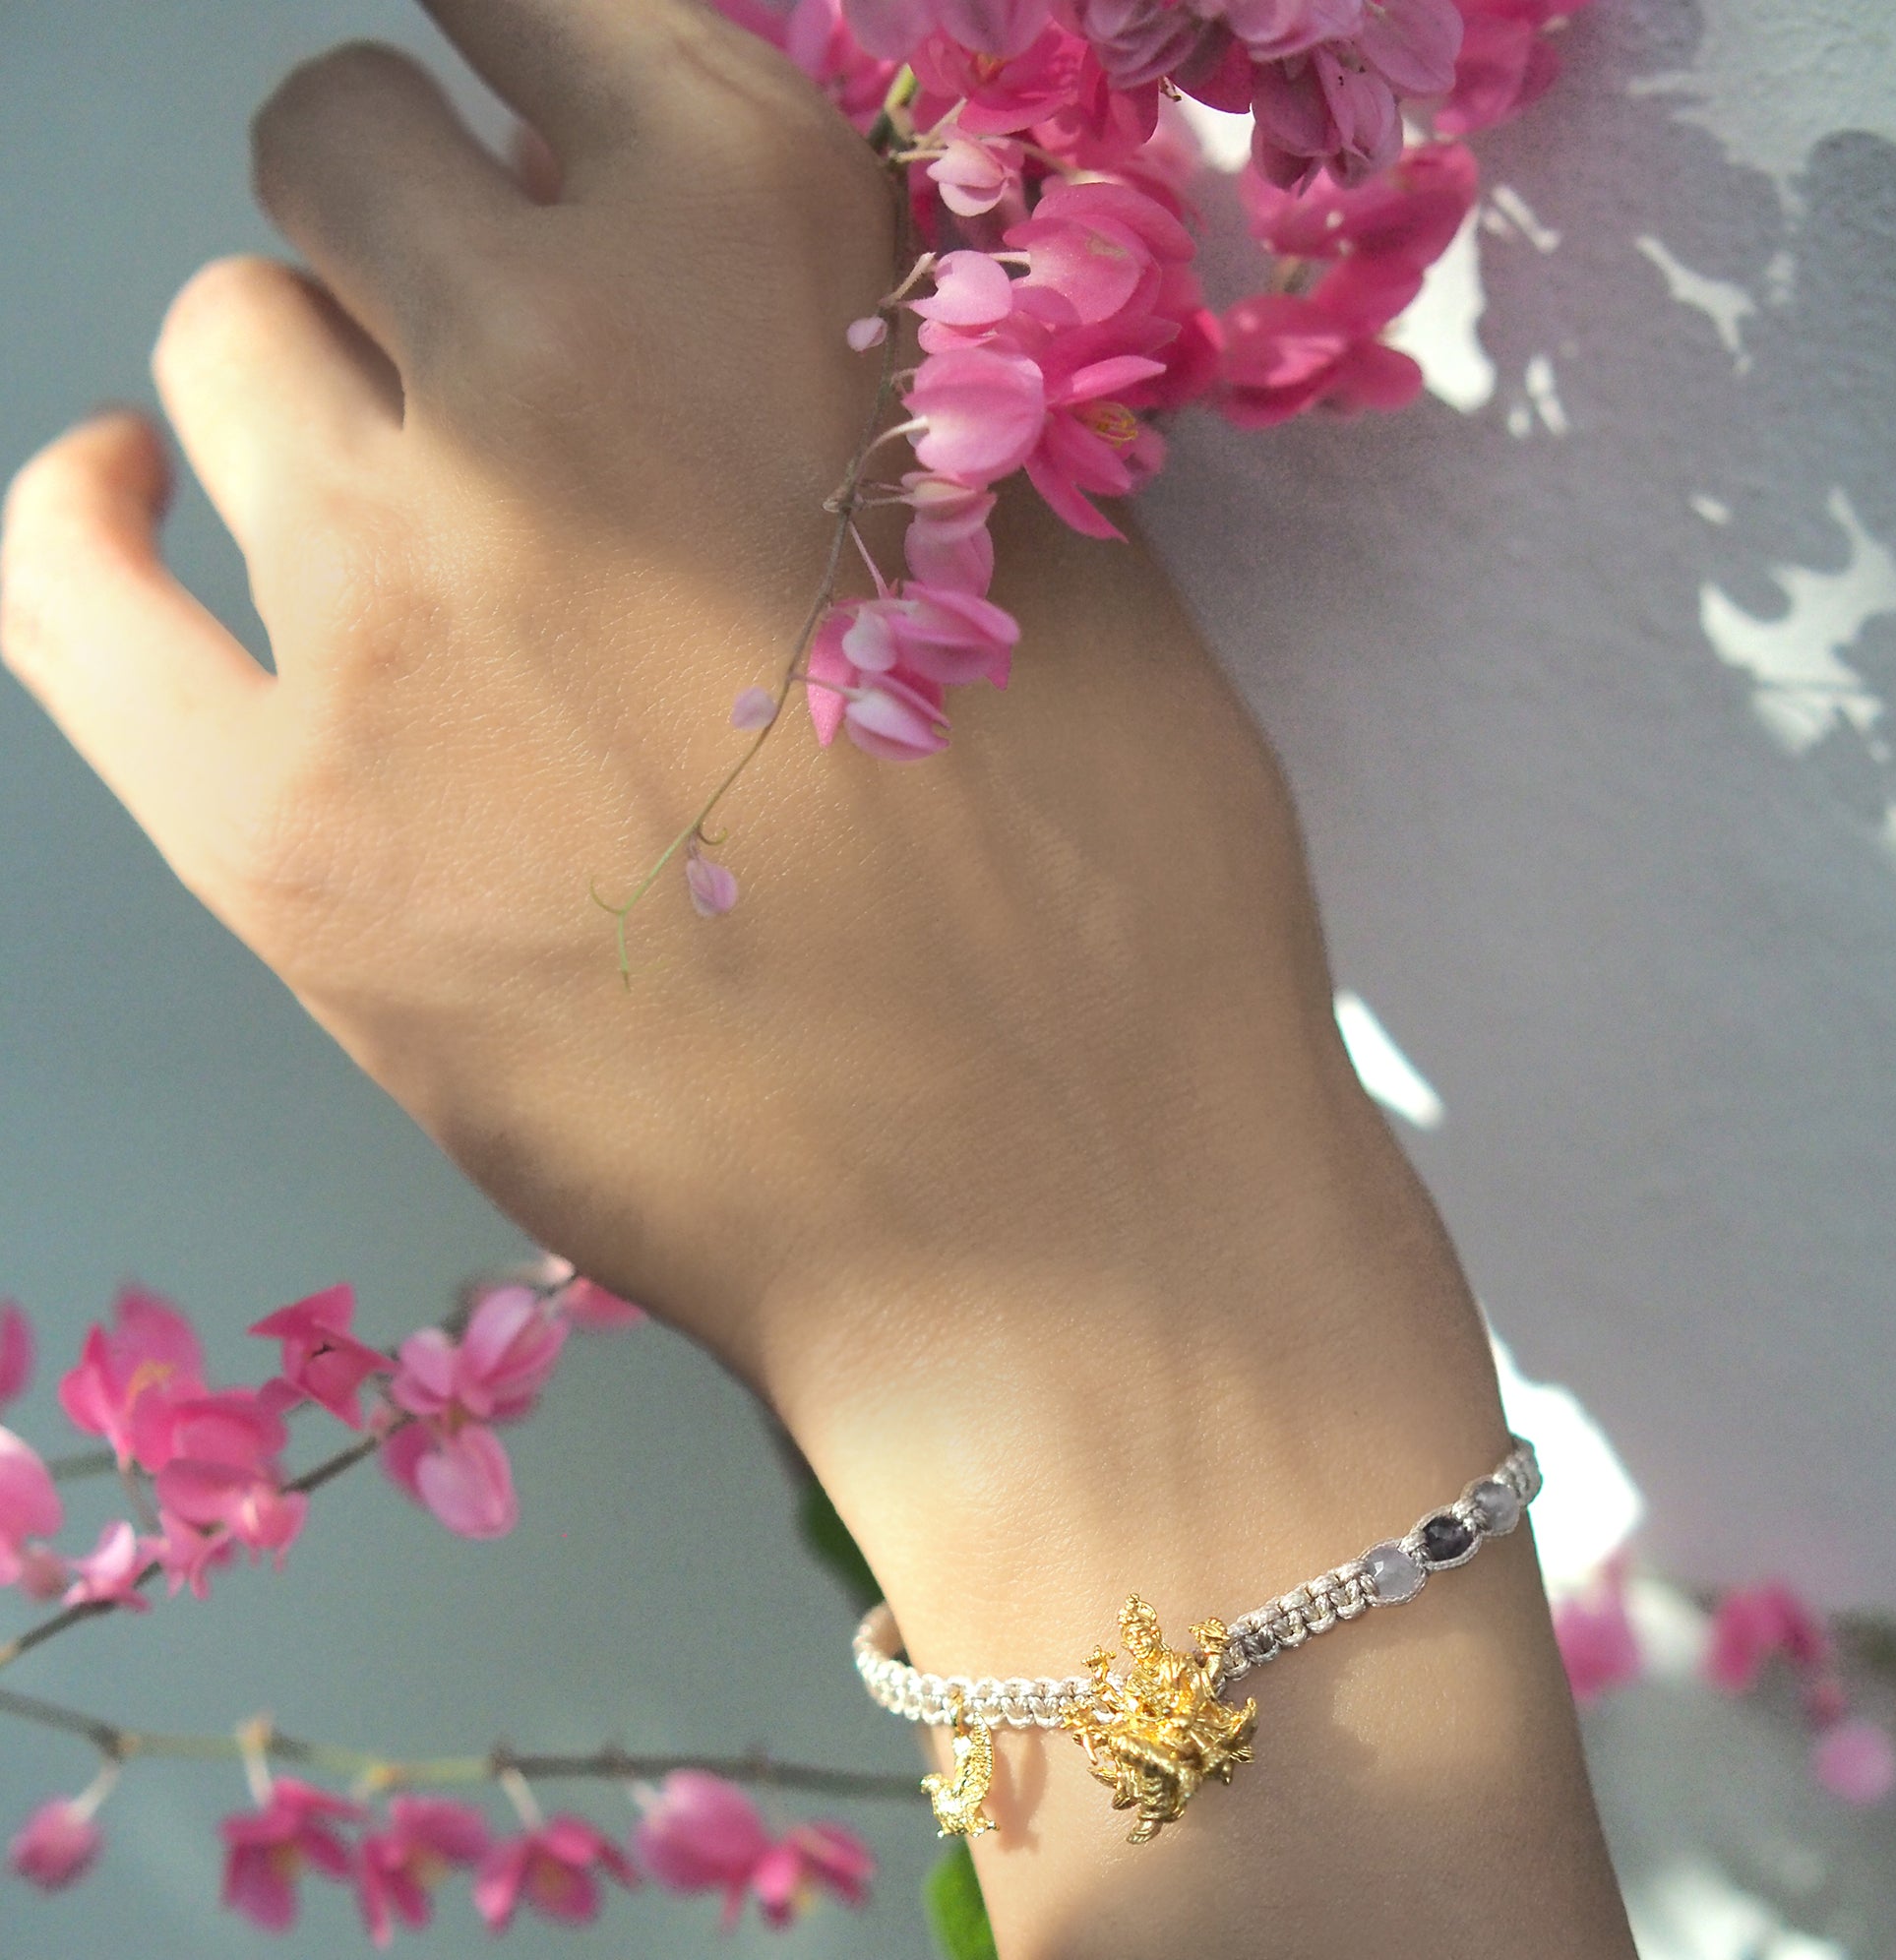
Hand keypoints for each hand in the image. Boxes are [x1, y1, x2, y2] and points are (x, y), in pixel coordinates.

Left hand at [2, 0, 1500, 1663]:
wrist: (1068, 1231)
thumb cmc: (1118, 907)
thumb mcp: (1048, 534)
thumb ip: (843, 348)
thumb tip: (681, 247)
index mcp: (770, 244)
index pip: (537, 1)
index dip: (538, 90)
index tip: (542, 174)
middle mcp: (548, 367)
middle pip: (342, 153)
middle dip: (423, 250)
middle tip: (516, 407)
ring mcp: (388, 601)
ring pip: (220, 345)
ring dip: (314, 406)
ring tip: (430, 558)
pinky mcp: (277, 832)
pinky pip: (56, 572)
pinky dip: (91, 523)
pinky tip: (146, 520)